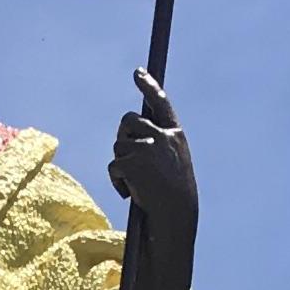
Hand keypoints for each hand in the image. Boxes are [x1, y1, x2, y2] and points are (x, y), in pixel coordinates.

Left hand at [108, 68, 195, 227]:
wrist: (175, 217)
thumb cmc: (174, 196)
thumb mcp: (173, 164)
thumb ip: (158, 144)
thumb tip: (131, 132)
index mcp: (175, 135)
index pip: (161, 102)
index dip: (149, 85)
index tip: (138, 73)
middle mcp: (162, 136)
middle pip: (128, 120)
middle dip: (123, 135)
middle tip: (126, 157)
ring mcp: (147, 148)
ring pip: (119, 145)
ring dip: (121, 164)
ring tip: (135, 183)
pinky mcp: (132, 163)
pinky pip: (114, 165)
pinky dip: (117, 181)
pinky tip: (130, 194)